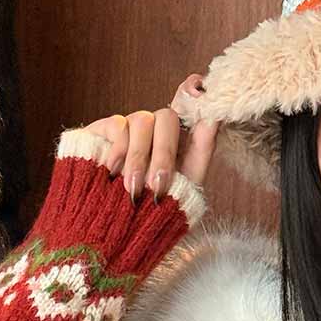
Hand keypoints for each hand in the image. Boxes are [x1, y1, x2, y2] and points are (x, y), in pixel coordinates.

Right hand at [81, 75, 217, 201]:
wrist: (117, 229)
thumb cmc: (157, 207)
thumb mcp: (187, 181)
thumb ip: (202, 147)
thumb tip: (215, 115)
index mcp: (179, 137)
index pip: (188, 102)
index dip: (192, 91)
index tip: (198, 91)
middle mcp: (155, 127)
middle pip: (166, 117)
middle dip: (163, 153)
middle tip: (158, 186)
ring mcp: (130, 126)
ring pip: (142, 121)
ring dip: (140, 158)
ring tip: (134, 190)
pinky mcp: (105, 129)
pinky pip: (117, 126)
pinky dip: (118, 152)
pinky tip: (113, 173)